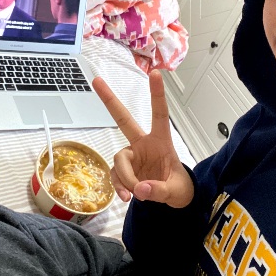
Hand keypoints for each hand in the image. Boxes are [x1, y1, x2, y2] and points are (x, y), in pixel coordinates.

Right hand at [92, 70, 193, 208]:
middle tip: (96, 80)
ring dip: (125, 178)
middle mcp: (143, 144)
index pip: (159, 114)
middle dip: (109, 100)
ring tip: (134, 194)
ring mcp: (132, 156)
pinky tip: (125, 197)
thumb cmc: (180, 189)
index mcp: (161, 141)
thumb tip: (140, 189)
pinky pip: (115, 175)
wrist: (174, 201)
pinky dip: (118, 187)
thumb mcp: (176, 192)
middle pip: (123, 119)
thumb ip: (159, 190)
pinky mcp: (124, 170)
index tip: (154, 73)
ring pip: (119, 160)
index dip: (157, 94)